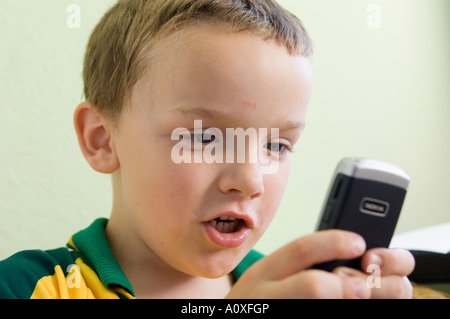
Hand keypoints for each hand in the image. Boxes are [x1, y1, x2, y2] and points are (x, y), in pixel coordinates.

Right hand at [227, 230, 414, 297]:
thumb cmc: (257, 301)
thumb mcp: (267, 276)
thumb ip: (298, 264)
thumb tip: (353, 261)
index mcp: (266, 271)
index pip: (300, 249)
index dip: (333, 243)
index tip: (359, 243)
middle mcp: (271, 295)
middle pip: (314, 286)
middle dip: (355, 284)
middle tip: (384, 283)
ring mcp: (279, 312)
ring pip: (317, 302)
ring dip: (354, 300)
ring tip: (372, 296)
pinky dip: (348, 313)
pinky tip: (357, 305)